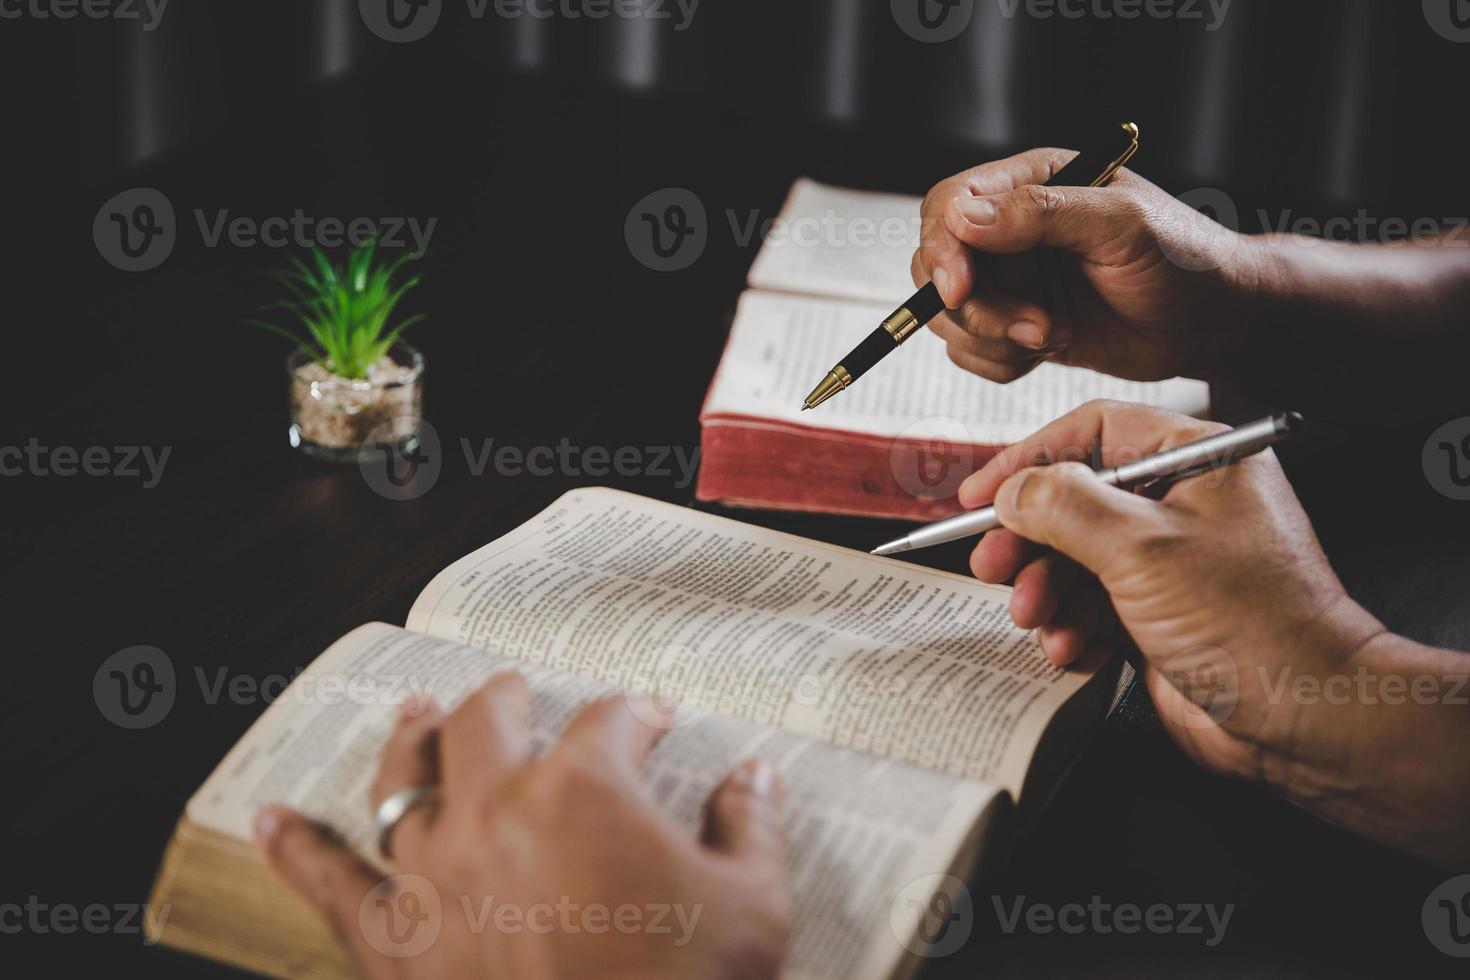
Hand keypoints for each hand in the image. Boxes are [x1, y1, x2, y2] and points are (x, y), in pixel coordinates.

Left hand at [253, 676, 790, 979]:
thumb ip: (752, 829)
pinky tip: (267, 821)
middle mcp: (497, 810)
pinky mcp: (393, 942)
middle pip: (490, 721)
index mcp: (585, 788)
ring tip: (413, 714)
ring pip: (405, 778)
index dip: (640, 715)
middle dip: (508, 697)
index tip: (654, 723)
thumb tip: (756, 779)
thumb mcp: (751, 908)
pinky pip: (331, 883)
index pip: (614, 722)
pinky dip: (296, 848)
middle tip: (517, 689)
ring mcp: (434, 872)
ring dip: (410, 738)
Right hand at [912, 148, 1257, 383]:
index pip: (949, 206)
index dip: (942, 249)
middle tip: (1034, 328)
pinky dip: (1003, 362)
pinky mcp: (1014, 325)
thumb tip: (963, 218)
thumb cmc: (1182, 260)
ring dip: (994, 340)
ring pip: (949, 318)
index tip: (961, 290)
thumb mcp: (1120, 225)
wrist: (1210, 322)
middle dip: (975, 309)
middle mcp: (1010, 230)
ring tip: (1055, 335)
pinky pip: (971, 353)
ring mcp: (1010, 281)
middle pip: (936, 268)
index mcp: (1031, 184)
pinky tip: (1052, 347)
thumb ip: (1042, 214)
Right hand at [959, 400, 1382, 785]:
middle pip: (1074, 500)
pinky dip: (1071, 628)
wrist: (1304, 718)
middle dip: (1028, 538)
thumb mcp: (1141, 548)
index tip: (980, 494)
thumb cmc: (1251, 623)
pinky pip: (1091, 608)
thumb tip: (1012, 490)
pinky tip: (1072, 649)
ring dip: (1045, 591)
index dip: (1029, 459)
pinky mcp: (1158, 617)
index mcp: (1197, 461)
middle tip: (992, 563)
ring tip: (1037, 617)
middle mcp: (1183, 505)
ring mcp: (1170, 563)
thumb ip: (1063, 506)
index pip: (1094, 433)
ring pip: (1074, 559)